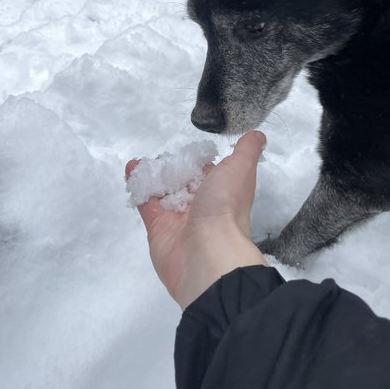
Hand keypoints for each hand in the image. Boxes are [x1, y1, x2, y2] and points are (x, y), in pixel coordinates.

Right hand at [126, 131, 267, 308]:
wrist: (207, 253)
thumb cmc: (226, 206)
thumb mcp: (241, 168)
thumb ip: (247, 150)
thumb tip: (257, 135)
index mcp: (223, 192)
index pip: (208, 173)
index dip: (198, 161)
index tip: (188, 149)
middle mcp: (202, 206)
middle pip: (183, 183)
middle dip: (173, 169)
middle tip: (161, 156)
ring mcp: (178, 217)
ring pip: (163, 192)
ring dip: (152, 174)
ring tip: (142, 161)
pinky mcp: (157, 226)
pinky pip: (146, 202)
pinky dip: (137, 184)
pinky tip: (132, 168)